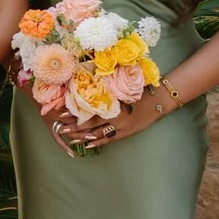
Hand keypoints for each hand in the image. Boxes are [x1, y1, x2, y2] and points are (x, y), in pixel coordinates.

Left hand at [54, 84, 175, 152]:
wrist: (159, 99)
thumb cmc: (140, 87)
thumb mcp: (121, 83)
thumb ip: (106, 82)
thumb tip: (90, 73)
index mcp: (112, 102)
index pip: (89, 108)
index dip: (75, 111)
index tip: (61, 112)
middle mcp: (115, 115)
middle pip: (90, 123)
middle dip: (74, 126)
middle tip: (60, 128)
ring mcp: (121, 125)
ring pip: (98, 133)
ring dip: (83, 137)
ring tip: (69, 139)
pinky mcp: (127, 132)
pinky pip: (110, 139)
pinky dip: (98, 142)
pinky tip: (88, 146)